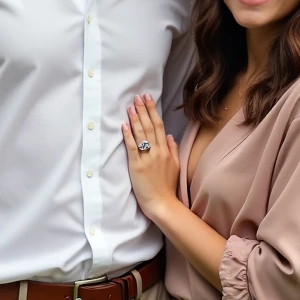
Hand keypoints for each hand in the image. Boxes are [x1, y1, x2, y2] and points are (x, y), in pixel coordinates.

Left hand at [122, 93, 180, 221]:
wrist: (162, 203)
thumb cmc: (167, 187)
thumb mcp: (175, 166)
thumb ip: (173, 150)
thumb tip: (170, 136)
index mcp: (166, 150)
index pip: (159, 126)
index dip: (152, 111)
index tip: (148, 99)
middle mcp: (157, 151)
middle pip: (150, 126)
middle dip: (143, 110)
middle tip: (138, 96)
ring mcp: (147, 158)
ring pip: (141, 134)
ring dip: (135, 119)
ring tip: (130, 106)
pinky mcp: (136, 166)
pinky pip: (132, 147)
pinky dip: (128, 135)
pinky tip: (124, 125)